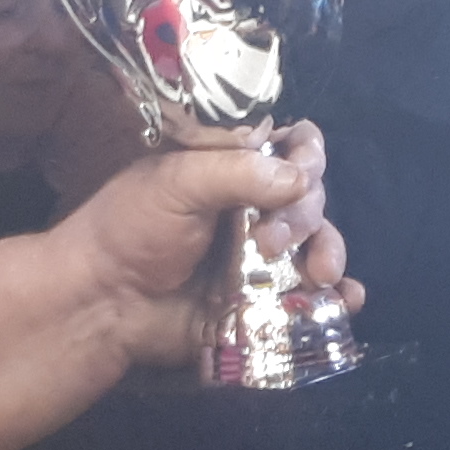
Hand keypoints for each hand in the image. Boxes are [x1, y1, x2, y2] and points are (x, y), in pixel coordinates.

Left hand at [63, 122, 361, 370]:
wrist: (103, 303)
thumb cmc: (129, 230)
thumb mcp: (176, 183)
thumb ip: (238, 172)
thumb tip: (300, 179)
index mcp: (232, 169)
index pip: (292, 146)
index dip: (307, 155)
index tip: (302, 172)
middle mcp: (254, 208)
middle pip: (311, 197)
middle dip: (303, 216)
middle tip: (268, 242)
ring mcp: (262, 258)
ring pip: (320, 244)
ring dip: (330, 252)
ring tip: (318, 274)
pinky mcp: (264, 302)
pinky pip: (315, 296)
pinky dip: (340, 296)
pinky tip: (347, 299)